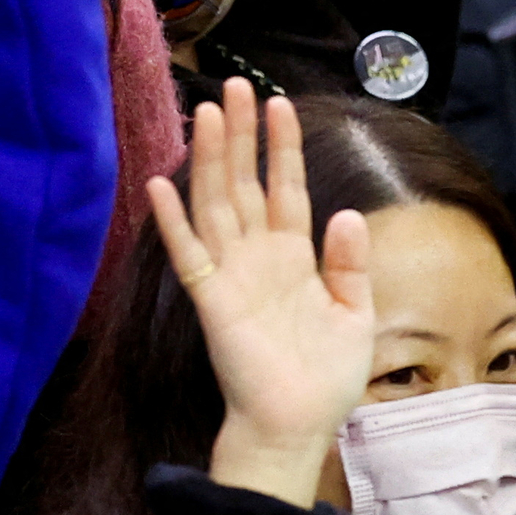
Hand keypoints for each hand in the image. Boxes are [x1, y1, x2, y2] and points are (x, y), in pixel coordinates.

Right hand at [155, 82, 376, 507]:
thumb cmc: (324, 377)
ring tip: (206, 114)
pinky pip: (189, 255)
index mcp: (294, 258)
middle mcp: (259, 258)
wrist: (297, 426)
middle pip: (245, 184)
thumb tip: (346, 213)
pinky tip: (160, 185)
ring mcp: (232, 276)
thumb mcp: (355, 314)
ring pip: (216, 205)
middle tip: (232, 88)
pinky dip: (173, 222)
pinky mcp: (213, 302)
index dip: (282, 147)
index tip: (279, 103)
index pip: (286, 189)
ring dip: (210, 161)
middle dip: (240, 136)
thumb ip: (349, 263)